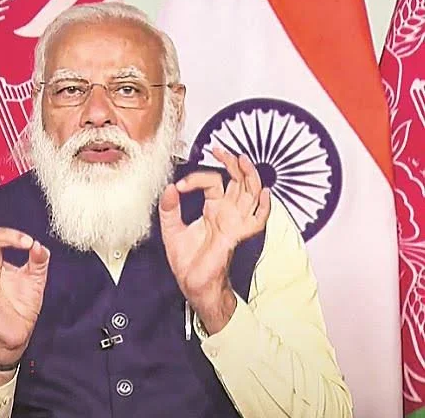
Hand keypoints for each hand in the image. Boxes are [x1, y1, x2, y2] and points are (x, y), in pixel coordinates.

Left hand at [159, 148, 269, 333]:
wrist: (192, 283)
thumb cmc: (186, 260)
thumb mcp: (171, 229)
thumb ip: (169, 208)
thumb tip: (169, 187)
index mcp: (213, 209)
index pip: (213, 181)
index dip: (197, 177)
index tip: (180, 186)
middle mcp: (227, 213)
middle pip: (239, 181)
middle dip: (233, 163)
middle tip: (221, 151)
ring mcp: (234, 223)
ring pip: (250, 193)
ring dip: (248, 176)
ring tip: (241, 159)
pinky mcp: (235, 235)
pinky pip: (256, 221)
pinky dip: (264, 208)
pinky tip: (264, 193)